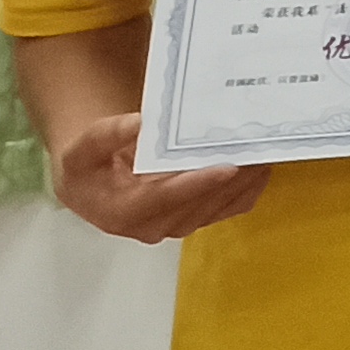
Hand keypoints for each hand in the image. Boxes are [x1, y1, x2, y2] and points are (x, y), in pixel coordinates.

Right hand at [47, 110, 267, 243]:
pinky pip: (228, 209)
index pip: (166, 198)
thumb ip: (107, 135)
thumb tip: (142, 123)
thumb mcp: (83, 148)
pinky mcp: (195, 220)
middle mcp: (152, 227)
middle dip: (231, 179)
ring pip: (218, 207)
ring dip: (245, 183)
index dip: (198, 184)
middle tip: (258, 149)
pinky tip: (262, 167)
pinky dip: (248, 190)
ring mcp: (176, 226)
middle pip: (199, 203)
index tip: (229, 167)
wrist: (92, 187)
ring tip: (266, 153)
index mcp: (122, 212)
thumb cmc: (87, 167)